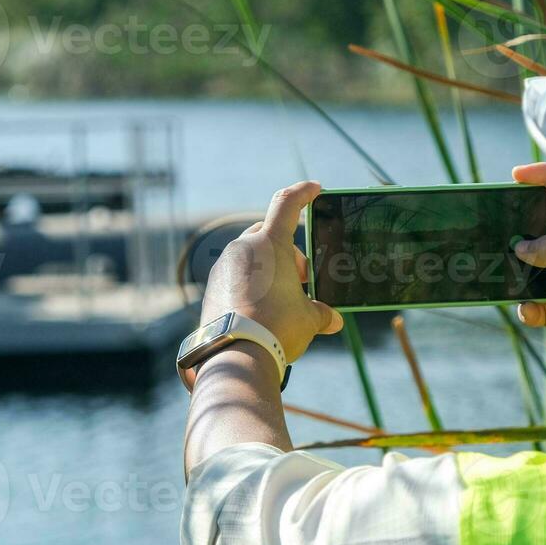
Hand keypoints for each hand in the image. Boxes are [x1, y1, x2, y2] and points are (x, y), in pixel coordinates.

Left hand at [200, 180, 343, 363]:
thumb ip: (322, 313)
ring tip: (282, 297)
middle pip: (268, 233)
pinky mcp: (212, 288)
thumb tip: (333, 320)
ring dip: (268, 268)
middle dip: (288, 251)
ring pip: (250, 256)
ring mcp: (224, 267)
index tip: (314, 188)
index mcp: (271, 243)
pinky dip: (250, 284)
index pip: (287, 203)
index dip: (303, 192)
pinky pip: (235, 276)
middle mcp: (243, 248)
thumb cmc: (277, 328)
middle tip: (302, 276)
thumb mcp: (308, 319)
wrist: (235, 356)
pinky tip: (261, 309)